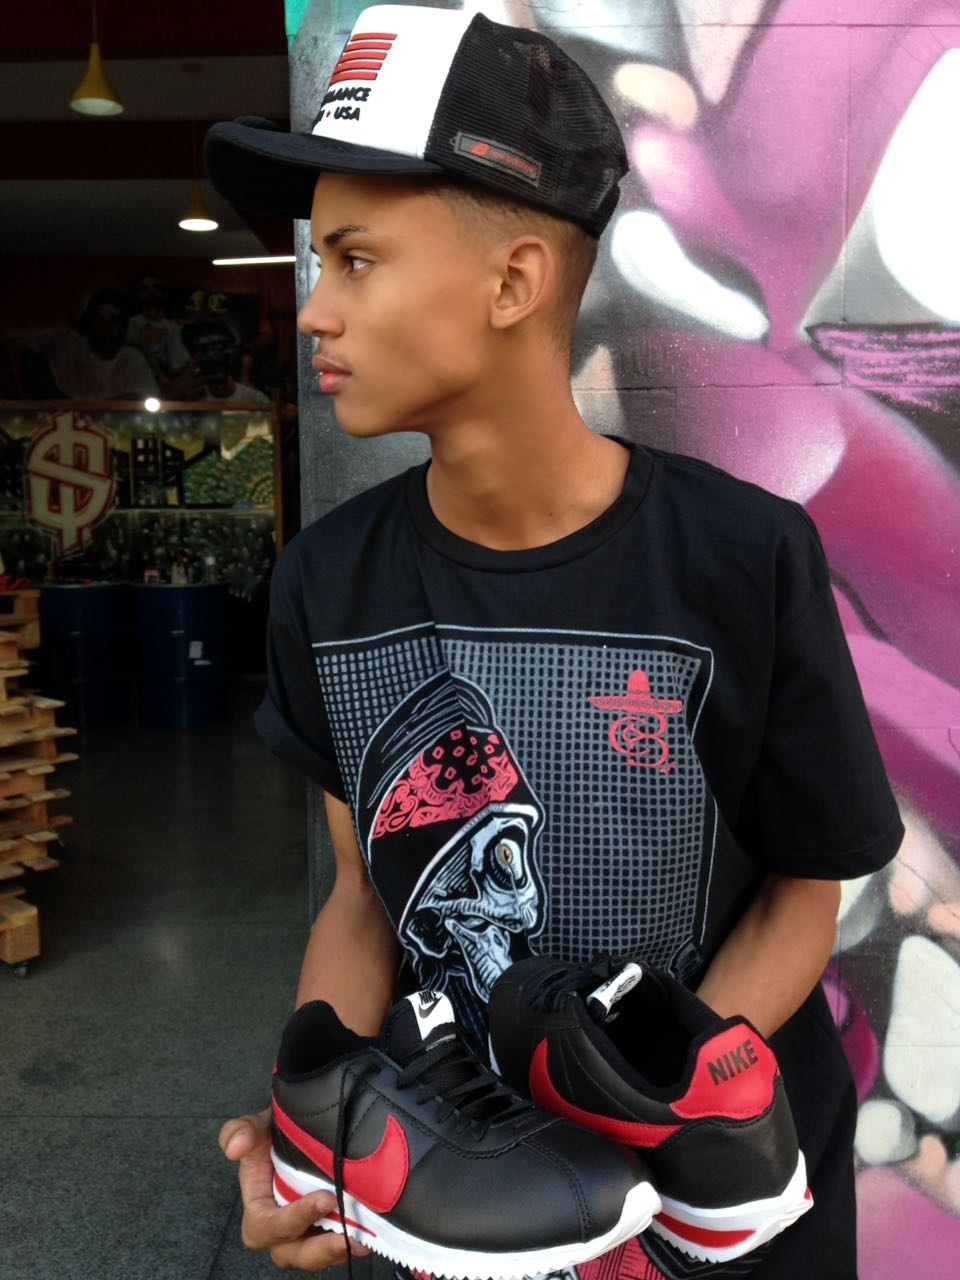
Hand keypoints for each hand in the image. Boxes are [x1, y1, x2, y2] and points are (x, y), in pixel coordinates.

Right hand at [219, 1109, 373, 1270]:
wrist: (305, 1130)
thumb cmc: (276, 1133)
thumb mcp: (258, 1126)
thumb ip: (242, 1130)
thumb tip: (235, 1147)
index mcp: (258, 1207)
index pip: (266, 1226)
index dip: (293, 1219)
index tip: (324, 1199)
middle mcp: (279, 1227)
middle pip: (292, 1253)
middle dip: (318, 1249)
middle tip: (346, 1236)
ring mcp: (304, 1232)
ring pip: (315, 1257)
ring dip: (337, 1252)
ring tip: (363, 1243)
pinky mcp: (326, 1231)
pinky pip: (335, 1250)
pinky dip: (351, 1245)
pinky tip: (369, 1237)